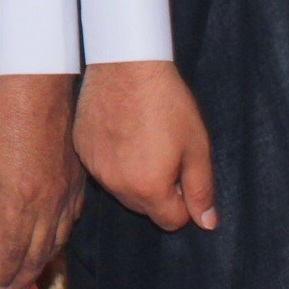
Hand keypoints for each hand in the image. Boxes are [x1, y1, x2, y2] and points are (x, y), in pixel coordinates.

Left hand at [0, 73, 83, 288]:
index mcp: (21, 200)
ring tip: (28, 275)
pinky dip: (59, 239)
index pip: (12, 251)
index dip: (4, 274)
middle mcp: (49, 203)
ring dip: (41, 262)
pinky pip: (71, 221)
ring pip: (57, 241)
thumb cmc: (6, 117)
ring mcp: (67, 193)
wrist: (41, 85)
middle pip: (37, 253)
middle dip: (22, 277)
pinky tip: (52, 239)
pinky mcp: (77, 181)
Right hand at [73, 60, 216, 232]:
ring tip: (143, 139)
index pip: (172, 221)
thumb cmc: (166, 102)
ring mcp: (96, 168)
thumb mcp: (197, 146)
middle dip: (159, 191)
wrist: (126, 65)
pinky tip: (123, 131)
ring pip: (122, 189)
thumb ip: (201, 189)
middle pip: (145, 208)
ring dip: (135, 176)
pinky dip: (114, 159)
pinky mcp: (82, 149)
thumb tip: (206, 223)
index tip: (182, 170)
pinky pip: (103, 168)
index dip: (184, 199)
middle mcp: (117, 186)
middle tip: (165, 152)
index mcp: (149, 189)